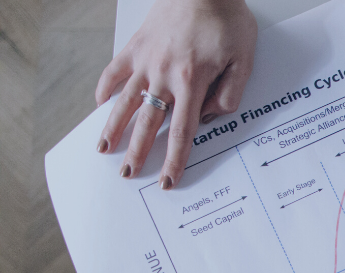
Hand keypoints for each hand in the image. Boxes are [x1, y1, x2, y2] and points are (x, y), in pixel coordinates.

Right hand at [96, 0, 256, 188]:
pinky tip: (101, 106)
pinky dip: (106, 89)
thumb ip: (230, 93)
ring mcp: (145, 60)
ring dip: (113, 128)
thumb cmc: (226, 19)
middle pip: (148, 123)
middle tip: (128, 175)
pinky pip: (114, 71)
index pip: (182, 132)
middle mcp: (163, 75)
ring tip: (104, 150)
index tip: (167, 181)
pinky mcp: (135, 45)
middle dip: (138, 153)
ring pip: (125, 101)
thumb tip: (212, 116)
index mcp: (191, 82)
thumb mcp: (244, 59)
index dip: (174, 160)